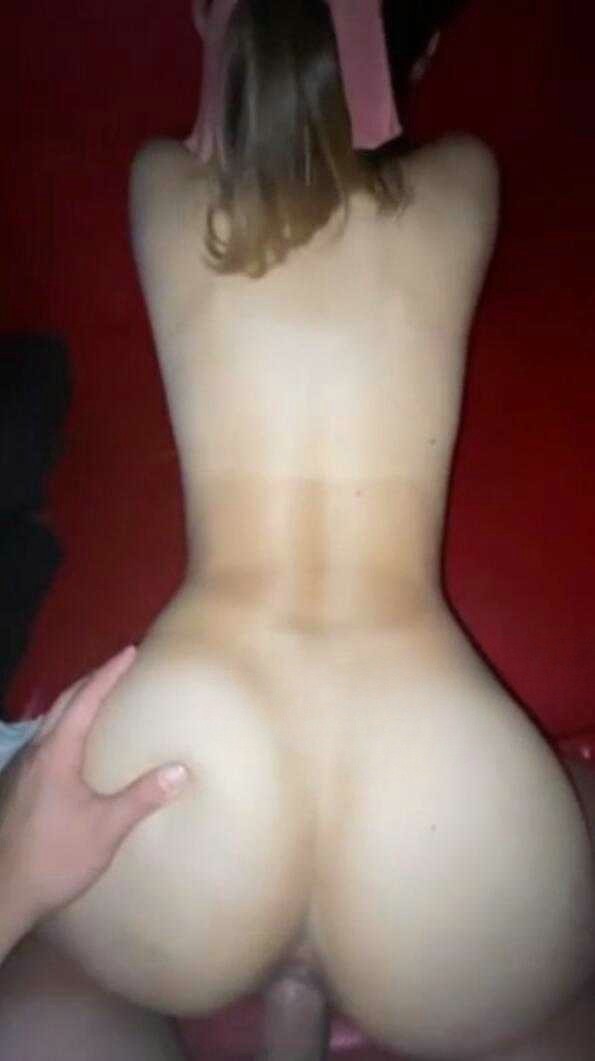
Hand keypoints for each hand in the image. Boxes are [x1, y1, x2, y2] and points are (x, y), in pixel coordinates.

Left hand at [0, 647, 189, 928]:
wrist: (3, 894)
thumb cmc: (54, 858)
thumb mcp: (105, 829)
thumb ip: (142, 797)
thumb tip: (181, 770)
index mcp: (56, 753)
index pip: (85, 699)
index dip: (108, 673)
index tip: (130, 651)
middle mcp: (35, 752)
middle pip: (63, 702)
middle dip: (91, 679)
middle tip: (119, 666)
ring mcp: (21, 769)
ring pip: (50, 720)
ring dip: (76, 700)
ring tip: (101, 696)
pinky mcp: (16, 787)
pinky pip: (44, 739)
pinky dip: (65, 724)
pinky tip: (75, 743)